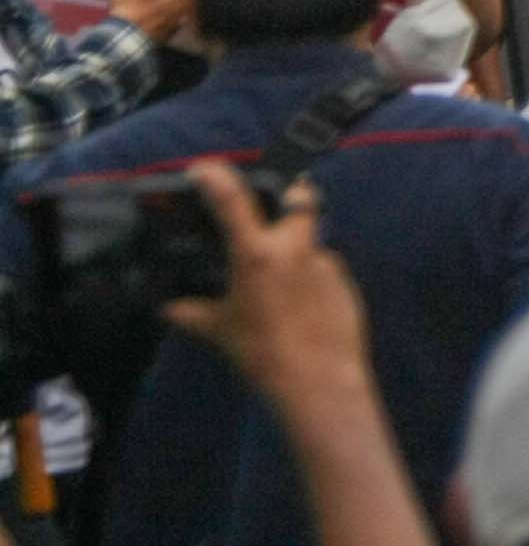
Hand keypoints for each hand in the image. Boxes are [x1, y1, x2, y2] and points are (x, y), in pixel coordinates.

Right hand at [159, 162, 370, 416]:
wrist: (318, 377)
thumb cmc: (263, 352)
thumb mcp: (220, 330)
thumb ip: (192, 313)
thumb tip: (169, 307)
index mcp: (257, 255)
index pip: (233, 202)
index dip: (216, 177)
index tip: (203, 168)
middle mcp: (294, 248)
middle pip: (300, 196)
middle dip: (288, 192)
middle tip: (270, 206)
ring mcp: (323, 259)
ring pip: (309, 238)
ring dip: (294, 248)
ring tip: (278, 277)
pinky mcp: (343, 276)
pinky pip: (321, 266)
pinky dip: (307, 276)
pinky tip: (297, 303)